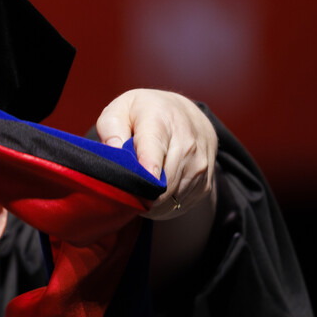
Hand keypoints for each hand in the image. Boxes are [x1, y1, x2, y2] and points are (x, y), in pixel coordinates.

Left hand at [95, 89, 216, 219]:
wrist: (183, 113)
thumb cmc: (143, 113)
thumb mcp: (120, 110)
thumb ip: (110, 128)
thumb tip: (114, 149)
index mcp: (159, 121)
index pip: (154, 152)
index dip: (146, 174)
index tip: (137, 187)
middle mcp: (186, 142)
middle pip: (163, 183)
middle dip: (140, 194)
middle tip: (124, 193)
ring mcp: (200, 163)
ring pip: (171, 198)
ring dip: (151, 203)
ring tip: (137, 191)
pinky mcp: (206, 182)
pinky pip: (181, 204)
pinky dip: (164, 206)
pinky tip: (153, 195)